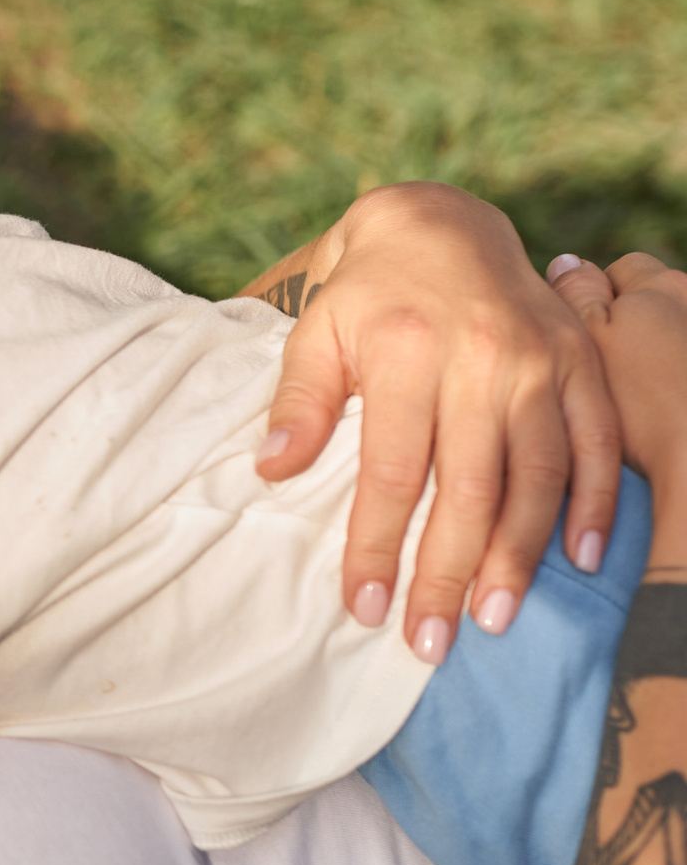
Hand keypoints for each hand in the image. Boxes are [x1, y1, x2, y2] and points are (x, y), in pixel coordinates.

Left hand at [259, 183, 621, 658]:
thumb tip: (271, 470)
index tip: (362, 607)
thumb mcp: (315, 333)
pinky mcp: (579, 362)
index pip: (392, 472)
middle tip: (430, 639)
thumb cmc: (366, 293)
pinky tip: (579, 559)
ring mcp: (540, 362)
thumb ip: (299, 402)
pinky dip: (594, 502)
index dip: (377, 546)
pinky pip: (595, 442)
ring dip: (519, 554)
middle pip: (468, 488)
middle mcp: (483, 360)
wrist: (440, 224)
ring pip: (537, 475)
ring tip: (494, 616)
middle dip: (449, 571)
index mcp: (408, 354)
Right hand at [543, 253, 686, 486]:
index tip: (583, 339)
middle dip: (632, 327)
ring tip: (644, 400)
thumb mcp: (588, 343)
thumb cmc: (643, 404)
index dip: (596, 300)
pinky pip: (685, 367)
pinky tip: (670, 410)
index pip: (621, 270)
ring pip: (675, 336)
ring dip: (660, 355)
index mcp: (661, 286)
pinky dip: (679, 380)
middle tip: (610, 375)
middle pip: (654, 302)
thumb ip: (577, 295)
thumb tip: (569, 260)